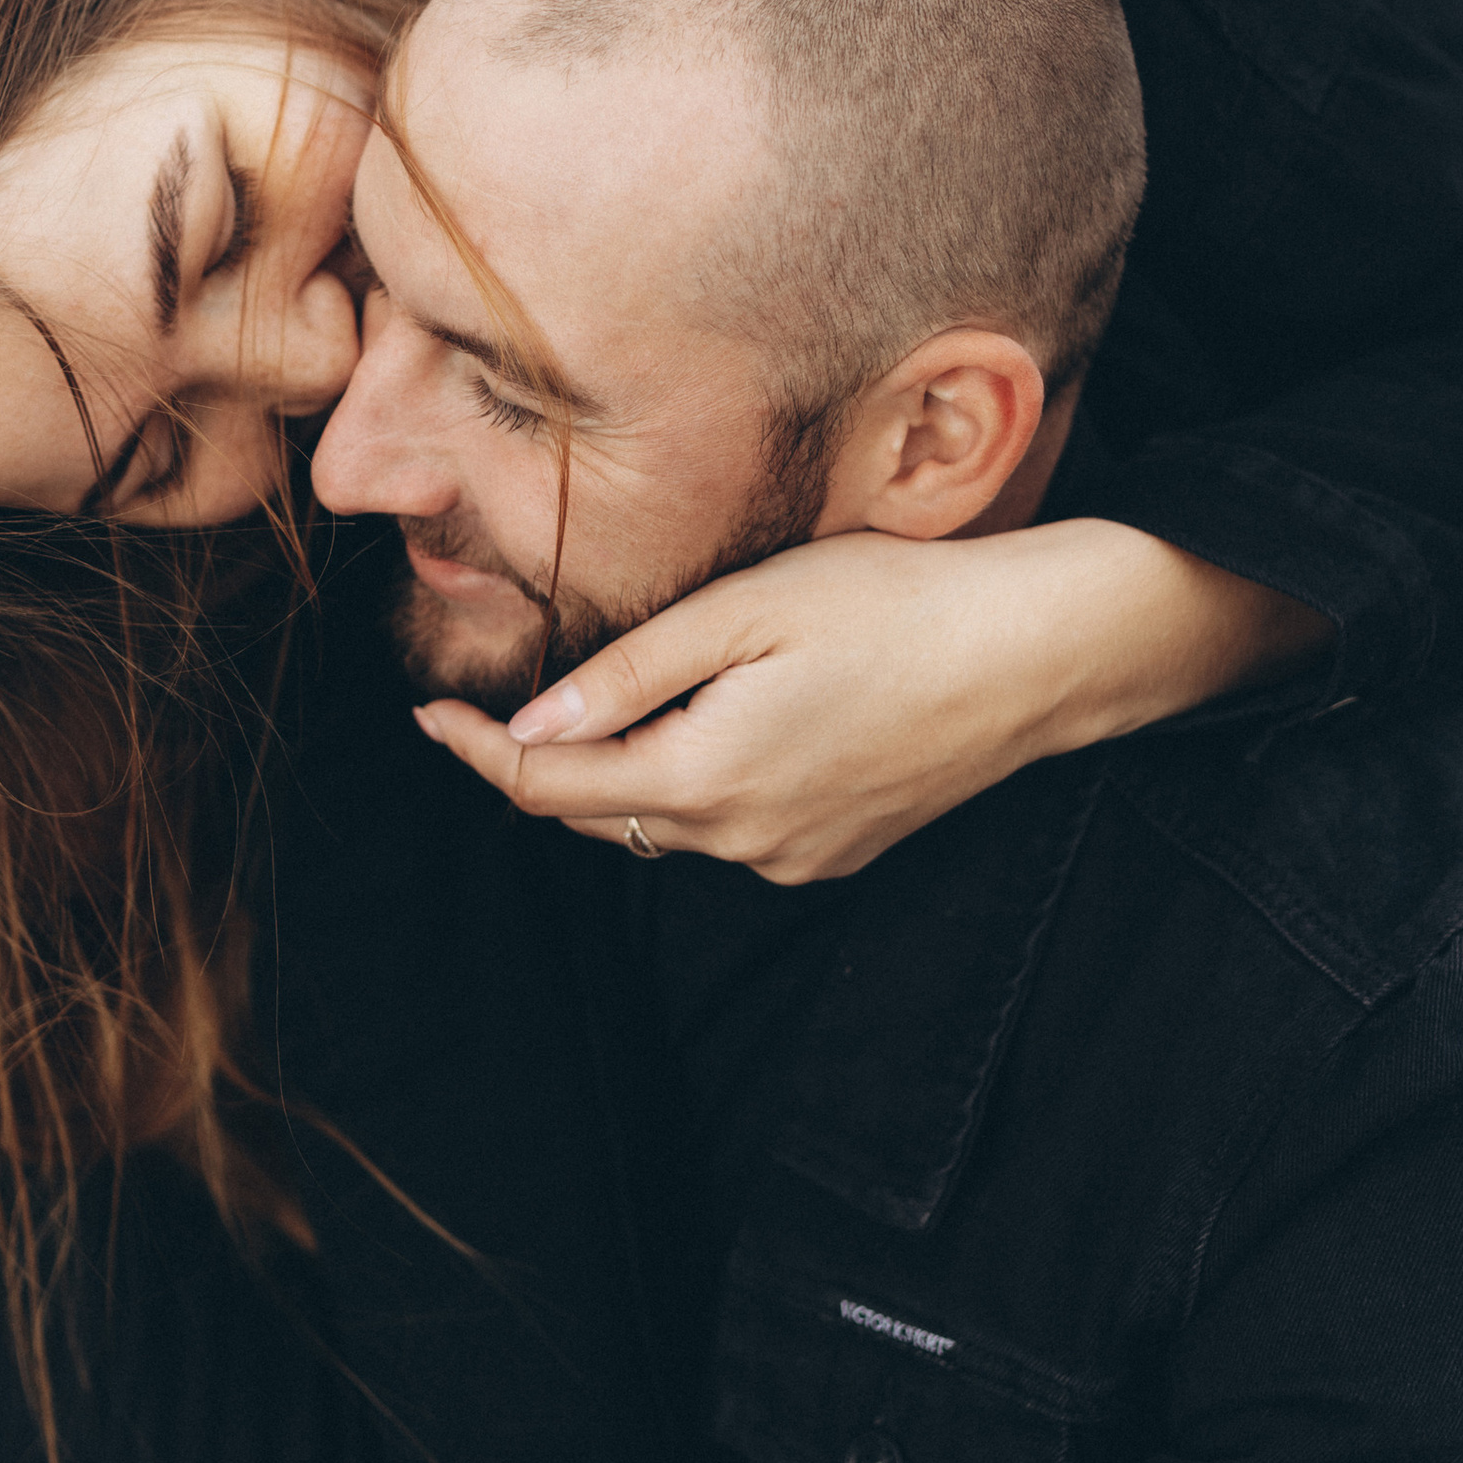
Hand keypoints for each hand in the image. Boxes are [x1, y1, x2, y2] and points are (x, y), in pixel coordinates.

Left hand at [415, 522, 1330, 882]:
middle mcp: (741, 839)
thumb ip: (630, 673)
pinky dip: (692, 789)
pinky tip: (708, 729)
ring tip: (592, 711)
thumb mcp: (746, 612)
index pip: (548, 786)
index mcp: (705, 776)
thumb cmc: (896, 605)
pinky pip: (729, 831)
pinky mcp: (834, 853)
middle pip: (598, 816)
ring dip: (617, 777)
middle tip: (483, 711)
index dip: (477, 753)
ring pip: (663, 827)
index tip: (424, 716)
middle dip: (534, 768)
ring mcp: (793, 856)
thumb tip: (530, 720)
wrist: (1038, 655)